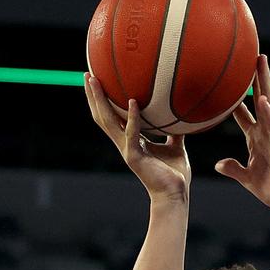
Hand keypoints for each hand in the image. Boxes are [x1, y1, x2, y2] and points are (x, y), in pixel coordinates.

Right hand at [85, 74, 190, 201]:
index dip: (103, 100)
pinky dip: (132, 117)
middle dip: (93, 96)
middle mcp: (125, 144)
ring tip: (94, 80)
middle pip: (102, 116)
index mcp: (132, 141)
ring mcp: (128, 150)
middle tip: (87, 73)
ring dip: (99, 100)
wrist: (175, 195)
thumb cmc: (176, 174)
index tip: (98, 80)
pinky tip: (132, 100)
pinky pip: (132, 133)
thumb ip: (174, 132)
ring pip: (108, 122)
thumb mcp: (177, 147)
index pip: (112, 117)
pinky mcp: (134, 157)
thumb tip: (182, 116)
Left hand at [215, 55, 269, 211]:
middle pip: (260, 99)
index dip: (235, 99)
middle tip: (249, 56)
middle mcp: (267, 132)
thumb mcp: (247, 178)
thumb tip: (218, 164)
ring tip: (260, 62)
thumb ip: (233, 169)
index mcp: (256, 139)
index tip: (226, 81)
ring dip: (265, 84)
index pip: (244, 113)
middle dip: (254, 79)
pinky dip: (269, 113)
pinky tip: (264, 99)